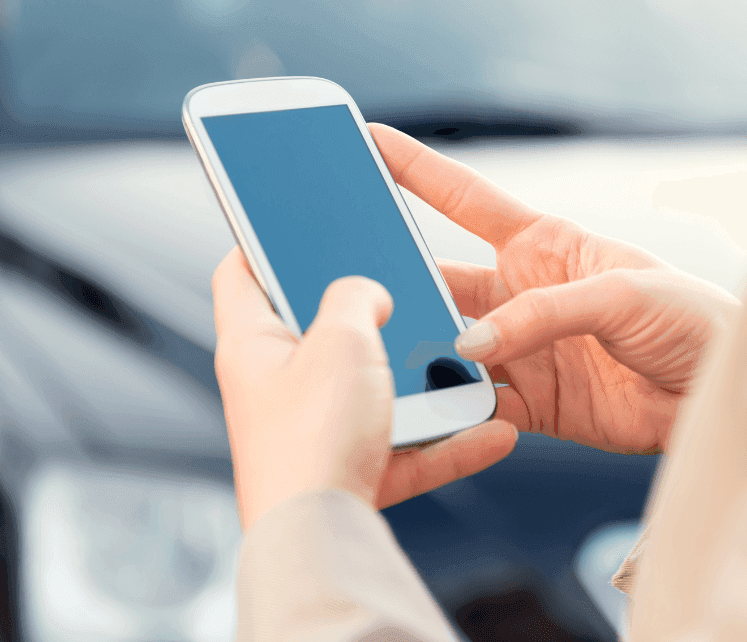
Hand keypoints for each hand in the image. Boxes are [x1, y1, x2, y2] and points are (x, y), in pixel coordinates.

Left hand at [212, 247, 516, 528]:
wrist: (321, 539)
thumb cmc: (310, 440)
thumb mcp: (340, 338)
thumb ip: (355, 296)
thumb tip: (367, 293)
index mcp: (254, 344)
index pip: (241, 272)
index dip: (265, 241)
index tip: (298, 224)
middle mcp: (278, 386)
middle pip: (320, 330)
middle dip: (368, 314)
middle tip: (400, 289)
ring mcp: (314, 429)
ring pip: (373, 390)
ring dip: (421, 381)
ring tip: (461, 365)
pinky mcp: (348, 467)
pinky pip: (404, 444)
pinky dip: (444, 439)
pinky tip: (488, 430)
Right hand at [370, 124, 739, 453]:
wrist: (718, 392)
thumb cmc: (688, 318)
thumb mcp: (621, 294)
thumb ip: (544, 313)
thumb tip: (471, 345)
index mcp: (544, 245)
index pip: (466, 198)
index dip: (418, 169)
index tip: (371, 142)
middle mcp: (522, 293)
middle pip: (443, 279)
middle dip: (399, 276)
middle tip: (352, 279)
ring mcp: (523, 347)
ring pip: (451, 346)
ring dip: (421, 351)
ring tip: (384, 356)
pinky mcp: (532, 400)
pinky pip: (478, 403)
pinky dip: (454, 410)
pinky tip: (433, 412)